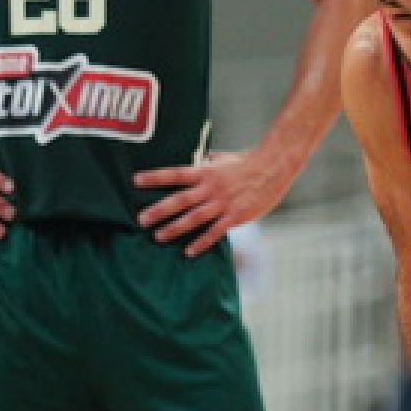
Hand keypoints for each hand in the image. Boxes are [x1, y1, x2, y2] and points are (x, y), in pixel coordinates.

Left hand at [134, 149, 296, 256]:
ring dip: (175, 228)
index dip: (155, 177)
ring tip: (158, 236)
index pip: (175, 173)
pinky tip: (189, 251)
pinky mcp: (236, 216)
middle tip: (141, 220)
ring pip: (194, 218)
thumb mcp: (225, 158)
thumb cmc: (249, 161)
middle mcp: (211, 187)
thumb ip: (209, 162)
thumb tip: (199, 159)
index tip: (136, 180)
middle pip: (180, 200)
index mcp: (206, 171)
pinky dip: (202, 242)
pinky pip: (215, 232)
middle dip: (159, 210)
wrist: (275, 167)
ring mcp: (223, 202)